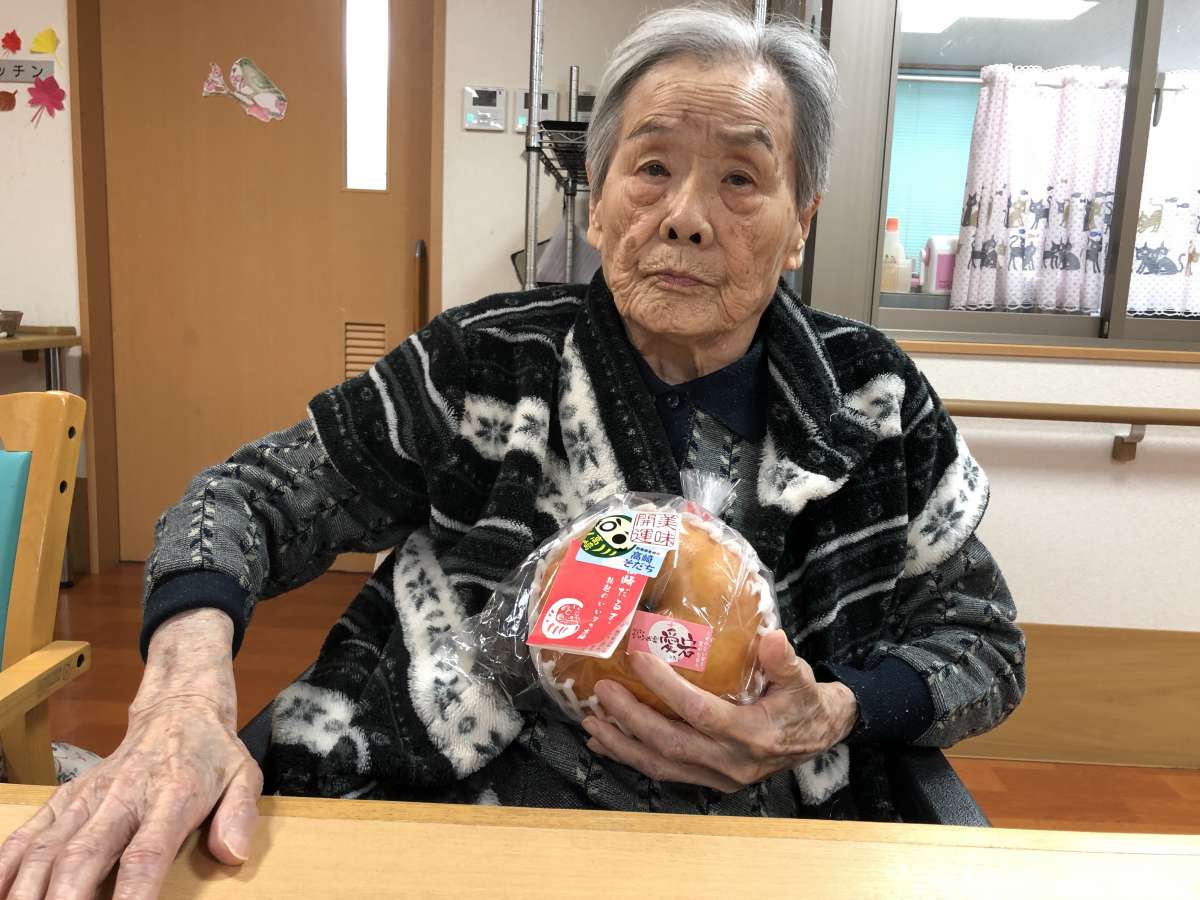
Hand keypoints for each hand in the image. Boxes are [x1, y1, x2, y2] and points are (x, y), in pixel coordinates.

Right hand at [0, 609, 260, 899]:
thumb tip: (232, 854)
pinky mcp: (67, 794)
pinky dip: (7, 864)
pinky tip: (1, 892)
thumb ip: (240, 814)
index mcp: (171, 796)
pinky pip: (29, 831)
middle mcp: (123, 796)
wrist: (178, 709)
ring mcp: (89, 795)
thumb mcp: (245, 775)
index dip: (131, 897)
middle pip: (82, 856)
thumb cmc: (212, 753)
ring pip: (47, 847)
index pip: (145, 855)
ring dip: (29, 890)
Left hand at [581, 629, 857, 792]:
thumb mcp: (802, 678)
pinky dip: (632, 758)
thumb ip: (784, 661)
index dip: (665, 686)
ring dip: (622, 744)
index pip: (699, 711)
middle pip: (669, 743)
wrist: (820, 736)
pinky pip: (664, 772)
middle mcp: (731, 762)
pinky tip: (606, 744)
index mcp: (752, 734)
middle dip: (630, 718)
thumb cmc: (805, 701)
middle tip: (601, 692)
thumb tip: (772, 637)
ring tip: (590, 722)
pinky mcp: (710, 781)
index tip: (638, 657)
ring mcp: (718, 777)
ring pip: (660, 765)